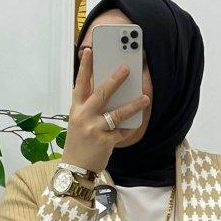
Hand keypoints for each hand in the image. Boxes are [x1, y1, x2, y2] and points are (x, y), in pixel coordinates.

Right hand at [61, 46, 149, 172]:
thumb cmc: (79, 142)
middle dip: (114, 79)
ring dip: (133, 105)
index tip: (89, 50)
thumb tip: (109, 90)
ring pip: (116, 114)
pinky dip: (130, 127)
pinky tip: (138, 122)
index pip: (79, 84)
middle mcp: (83, 117)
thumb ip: (89, 106)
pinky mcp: (104, 142)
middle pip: (100, 94)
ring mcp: (94, 130)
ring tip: (145, 98)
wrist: (75, 169)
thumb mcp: (78, 121)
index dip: (84, 67)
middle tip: (126, 68)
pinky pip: (122, 132)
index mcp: (76, 109)